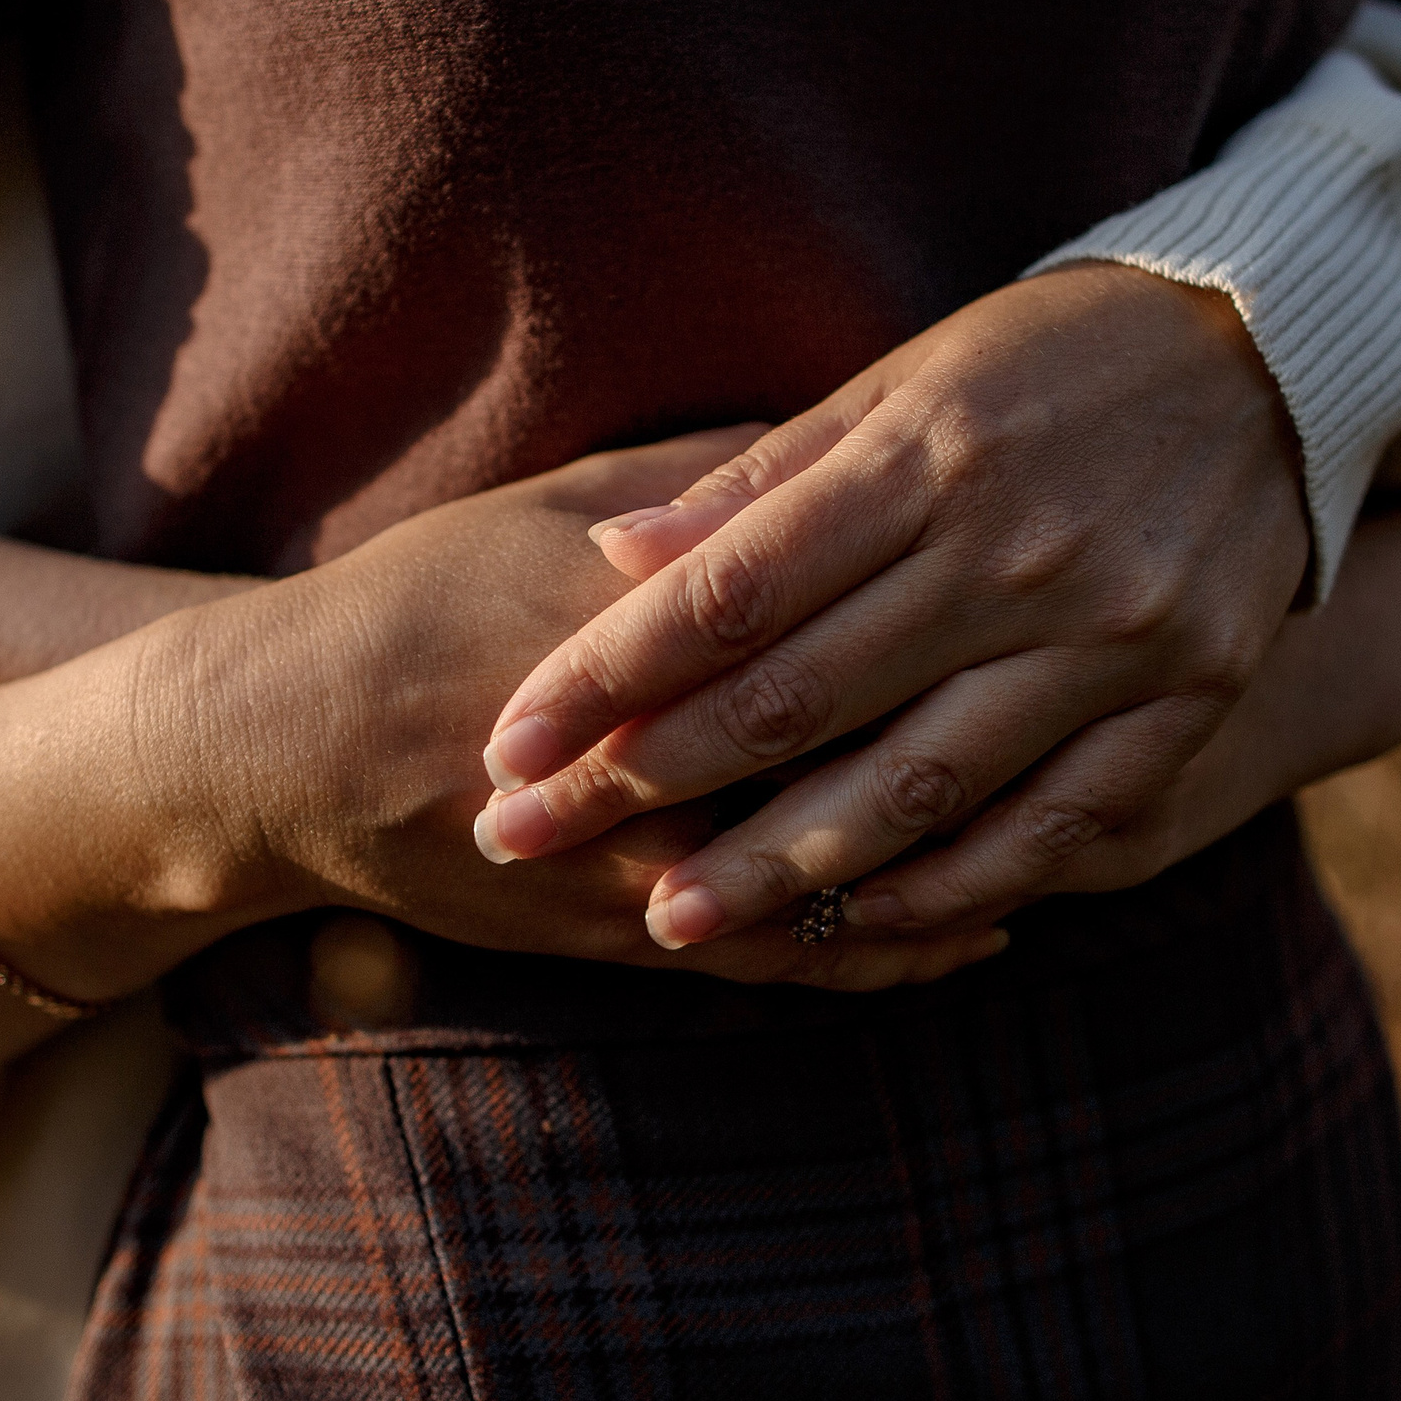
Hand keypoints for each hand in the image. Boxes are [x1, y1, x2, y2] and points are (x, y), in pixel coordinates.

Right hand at [148, 430, 1009, 991]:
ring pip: (836, 877)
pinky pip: (779, 961)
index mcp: (652, 623)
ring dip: (958, 863)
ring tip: (1071, 834)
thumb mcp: (553, 506)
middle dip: (992, 735)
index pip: (835, 620)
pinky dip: (880, 949)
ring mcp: (640, 860)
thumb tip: (842, 439)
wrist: (282, 743)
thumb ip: (705, 485)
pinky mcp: (616, 937)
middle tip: (1118, 705)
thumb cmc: (418, 597)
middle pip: (860, 754)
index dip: (963, 599)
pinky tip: (966, 932)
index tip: (1073, 557)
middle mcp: (662, 753)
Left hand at [468, 264, 1310, 946]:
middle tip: (530, 847)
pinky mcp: (1193, 701)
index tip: (509, 743)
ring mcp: (1116, 637)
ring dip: (784, 866)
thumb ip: (764, 481)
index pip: (733, 591)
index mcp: (929, 457)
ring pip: (921, 784)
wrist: (1289, 355)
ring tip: (671, 922)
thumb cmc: (1056, 359)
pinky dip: (951, 886)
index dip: (607, 676)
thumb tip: (613, 558)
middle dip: (651, 785)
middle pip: (803, 698)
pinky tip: (857, 922)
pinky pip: (1056, 825)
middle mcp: (1017, 551)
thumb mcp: (908, 380)